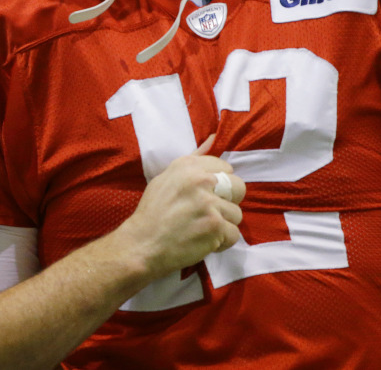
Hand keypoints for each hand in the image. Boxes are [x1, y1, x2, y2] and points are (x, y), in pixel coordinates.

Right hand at [119, 135, 244, 279]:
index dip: (218, 185)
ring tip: (201, 228)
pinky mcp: (215, 226)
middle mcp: (200, 180)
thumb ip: (194, 158)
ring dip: (222, 225)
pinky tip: (203, 240)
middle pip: (238, 187)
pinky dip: (221, 242)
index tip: (204, 196)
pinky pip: (234, 234)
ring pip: (237, 214)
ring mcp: (209, 203)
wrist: (142, 243)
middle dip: (227, 202)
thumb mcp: (167, 177)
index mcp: (188, 165)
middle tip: (208, 213)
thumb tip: (215, 137)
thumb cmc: (153, 211)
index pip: (225, 168)